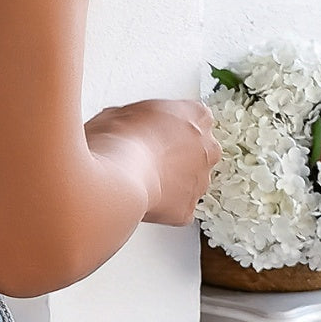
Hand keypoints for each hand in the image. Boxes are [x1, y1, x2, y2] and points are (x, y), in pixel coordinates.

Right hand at [86, 99, 222, 226]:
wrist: (114, 178)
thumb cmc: (116, 142)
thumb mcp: (121, 112)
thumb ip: (140, 117)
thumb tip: (128, 127)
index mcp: (196, 116)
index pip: (193, 118)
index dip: (169, 128)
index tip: (152, 134)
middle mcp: (207, 148)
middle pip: (195, 152)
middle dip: (175, 157)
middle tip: (144, 159)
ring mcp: (200, 181)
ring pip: (188, 182)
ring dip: (169, 182)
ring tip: (138, 181)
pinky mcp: (187, 209)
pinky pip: (176, 208)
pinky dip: (161, 207)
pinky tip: (140, 199)